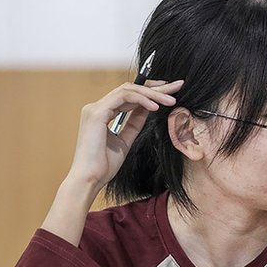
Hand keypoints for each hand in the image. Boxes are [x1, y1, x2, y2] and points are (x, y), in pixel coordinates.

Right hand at [66, 79, 182, 191]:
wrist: (89, 179)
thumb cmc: (103, 165)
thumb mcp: (125, 140)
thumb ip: (134, 123)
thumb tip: (149, 109)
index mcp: (102, 114)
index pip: (129, 96)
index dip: (150, 92)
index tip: (169, 93)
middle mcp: (96, 108)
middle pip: (130, 89)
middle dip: (155, 88)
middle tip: (177, 86)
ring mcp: (95, 109)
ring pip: (128, 90)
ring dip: (152, 93)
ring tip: (171, 100)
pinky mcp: (96, 113)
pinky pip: (124, 98)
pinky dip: (142, 100)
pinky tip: (156, 107)